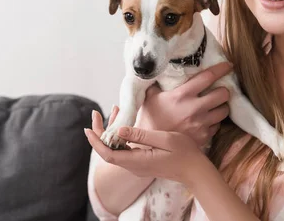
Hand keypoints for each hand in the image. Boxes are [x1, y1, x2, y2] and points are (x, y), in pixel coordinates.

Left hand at [85, 124, 207, 185]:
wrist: (195, 170)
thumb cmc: (184, 154)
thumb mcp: (164, 139)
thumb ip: (141, 135)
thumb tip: (120, 129)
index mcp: (137, 161)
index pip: (108, 154)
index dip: (96, 142)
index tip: (87, 128)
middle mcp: (134, 166)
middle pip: (109, 152)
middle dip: (99, 134)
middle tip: (96, 115)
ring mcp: (138, 166)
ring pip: (116, 151)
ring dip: (110, 134)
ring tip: (112, 112)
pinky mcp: (143, 163)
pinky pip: (125, 152)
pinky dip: (120, 138)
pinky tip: (123, 125)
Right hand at [135, 62, 231, 147]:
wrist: (150, 148)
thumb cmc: (148, 120)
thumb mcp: (150, 98)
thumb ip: (158, 84)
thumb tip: (158, 71)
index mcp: (182, 95)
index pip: (208, 77)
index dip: (221, 69)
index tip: (228, 65)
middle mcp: (195, 108)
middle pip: (223, 94)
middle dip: (223, 91)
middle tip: (219, 90)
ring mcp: (201, 124)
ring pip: (224, 111)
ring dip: (221, 107)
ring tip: (215, 106)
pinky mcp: (204, 137)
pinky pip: (217, 126)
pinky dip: (214, 122)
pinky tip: (206, 121)